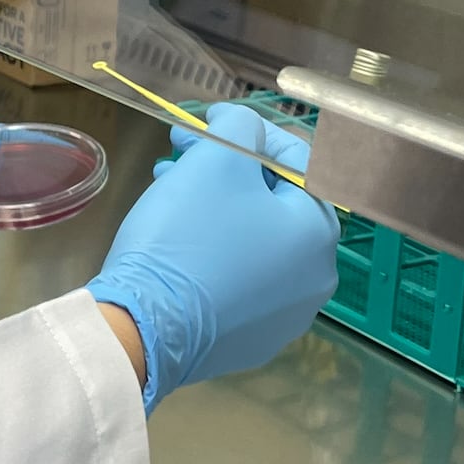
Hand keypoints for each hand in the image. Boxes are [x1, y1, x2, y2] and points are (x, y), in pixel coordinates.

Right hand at [87, 103, 338, 411]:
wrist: (145, 329)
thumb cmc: (187, 237)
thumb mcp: (215, 161)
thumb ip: (240, 126)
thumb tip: (243, 123)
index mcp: (319, 233)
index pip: (297, 161)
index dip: (249, 132)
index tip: (207, 122)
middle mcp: (316, 279)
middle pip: (273, 203)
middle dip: (227, 171)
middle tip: (180, 155)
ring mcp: (285, 317)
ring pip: (253, 241)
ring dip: (216, 208)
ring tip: (168, 192)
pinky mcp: (250, 341)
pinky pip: (238, 281)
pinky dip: (213, 253)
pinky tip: (175, 244)